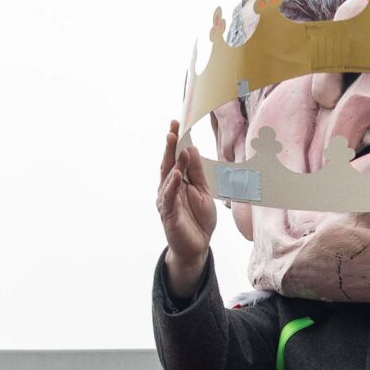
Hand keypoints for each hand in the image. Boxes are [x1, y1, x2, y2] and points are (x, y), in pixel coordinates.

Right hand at [158, 122, 217, 298]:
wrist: (197, 246)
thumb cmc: (199, 219)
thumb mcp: (203, 191)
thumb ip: (197, 172)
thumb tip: (192, 149)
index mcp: (178, 181)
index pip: (175, 157)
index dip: (176, 141)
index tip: (177, 123)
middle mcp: (168, 188)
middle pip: (168, 163)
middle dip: (170, 146)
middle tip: (172, 129)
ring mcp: (166, 200)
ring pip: (167, 177)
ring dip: (173, 162)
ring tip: (178, 147)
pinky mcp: (167, 213)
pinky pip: (169, 197)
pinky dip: (172, 185)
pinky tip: (176, 174)